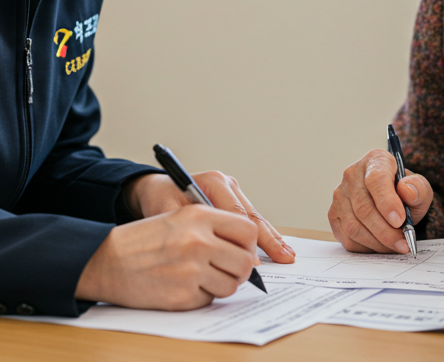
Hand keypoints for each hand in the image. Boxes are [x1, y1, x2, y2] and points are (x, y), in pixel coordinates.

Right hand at [75, 204, 258, 309]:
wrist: (107, 260)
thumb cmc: (143, 240)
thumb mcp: (179, 218)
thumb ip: (214, 227)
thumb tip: (248, 249)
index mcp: (199, 215)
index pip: (248, 229)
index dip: (249, 243)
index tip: (243, 250)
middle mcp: (199, 241)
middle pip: (245, 261)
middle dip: (239, 269)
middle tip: (225, 269)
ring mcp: (192, 269)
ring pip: (232, 284)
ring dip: (221, 284)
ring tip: (200, 277)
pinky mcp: (184, 295)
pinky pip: (210, 299)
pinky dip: (200, 296)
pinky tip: (181, 286)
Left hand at [123, 172, 294, 263]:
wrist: (156, 188)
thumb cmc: (160, 200)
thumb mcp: (168, 213)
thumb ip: (192, 230)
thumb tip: (219, 252)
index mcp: (213, 182)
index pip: (237, 214)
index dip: (246, 240)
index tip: (252, 262)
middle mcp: (227, 184)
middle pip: (252, 216)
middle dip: (270, 239)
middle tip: (284, 257)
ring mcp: (233, 191)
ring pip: (255, 218)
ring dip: (271, 238)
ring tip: (286, 254)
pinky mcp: (234, 199)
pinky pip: (250, 220)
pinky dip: (263, 235)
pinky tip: (276, 247)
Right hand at [328, 148, 432, 253]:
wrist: (391, 202)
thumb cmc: (405, 194)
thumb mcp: (420, 189)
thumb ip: (419, 188)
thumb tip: (407, 191)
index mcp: (375, 161)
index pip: (376, 180)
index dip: (387, 202)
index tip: (400, 220)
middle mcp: (352, 175)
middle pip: (363, 208)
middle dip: (386, 232)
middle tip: (403, 244)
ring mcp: (340, 195)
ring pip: (353, 226)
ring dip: (377, 242)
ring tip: (395, 246)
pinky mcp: (334, 214)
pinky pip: (347, 237)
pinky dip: (366, 247)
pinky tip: (381, 246)